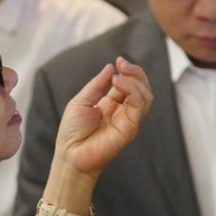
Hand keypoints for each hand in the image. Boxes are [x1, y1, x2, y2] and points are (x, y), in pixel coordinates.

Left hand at [52, 57, 152, 180]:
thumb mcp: (82, 100)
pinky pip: (138, 106)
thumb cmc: (72, 132)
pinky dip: (132, 90)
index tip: (119, 60)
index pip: (129, 85)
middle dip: (136, 72)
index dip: (128, 71)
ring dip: (136, 80)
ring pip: (145, 96)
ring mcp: (128, 121)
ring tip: (121, 73)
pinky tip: (118, 83)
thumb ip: (97, 85)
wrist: (70, 154)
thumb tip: (111, 67)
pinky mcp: (130, 129)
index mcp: (112, 105)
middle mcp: (123, 112)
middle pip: (142, 89)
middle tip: (123, 64)